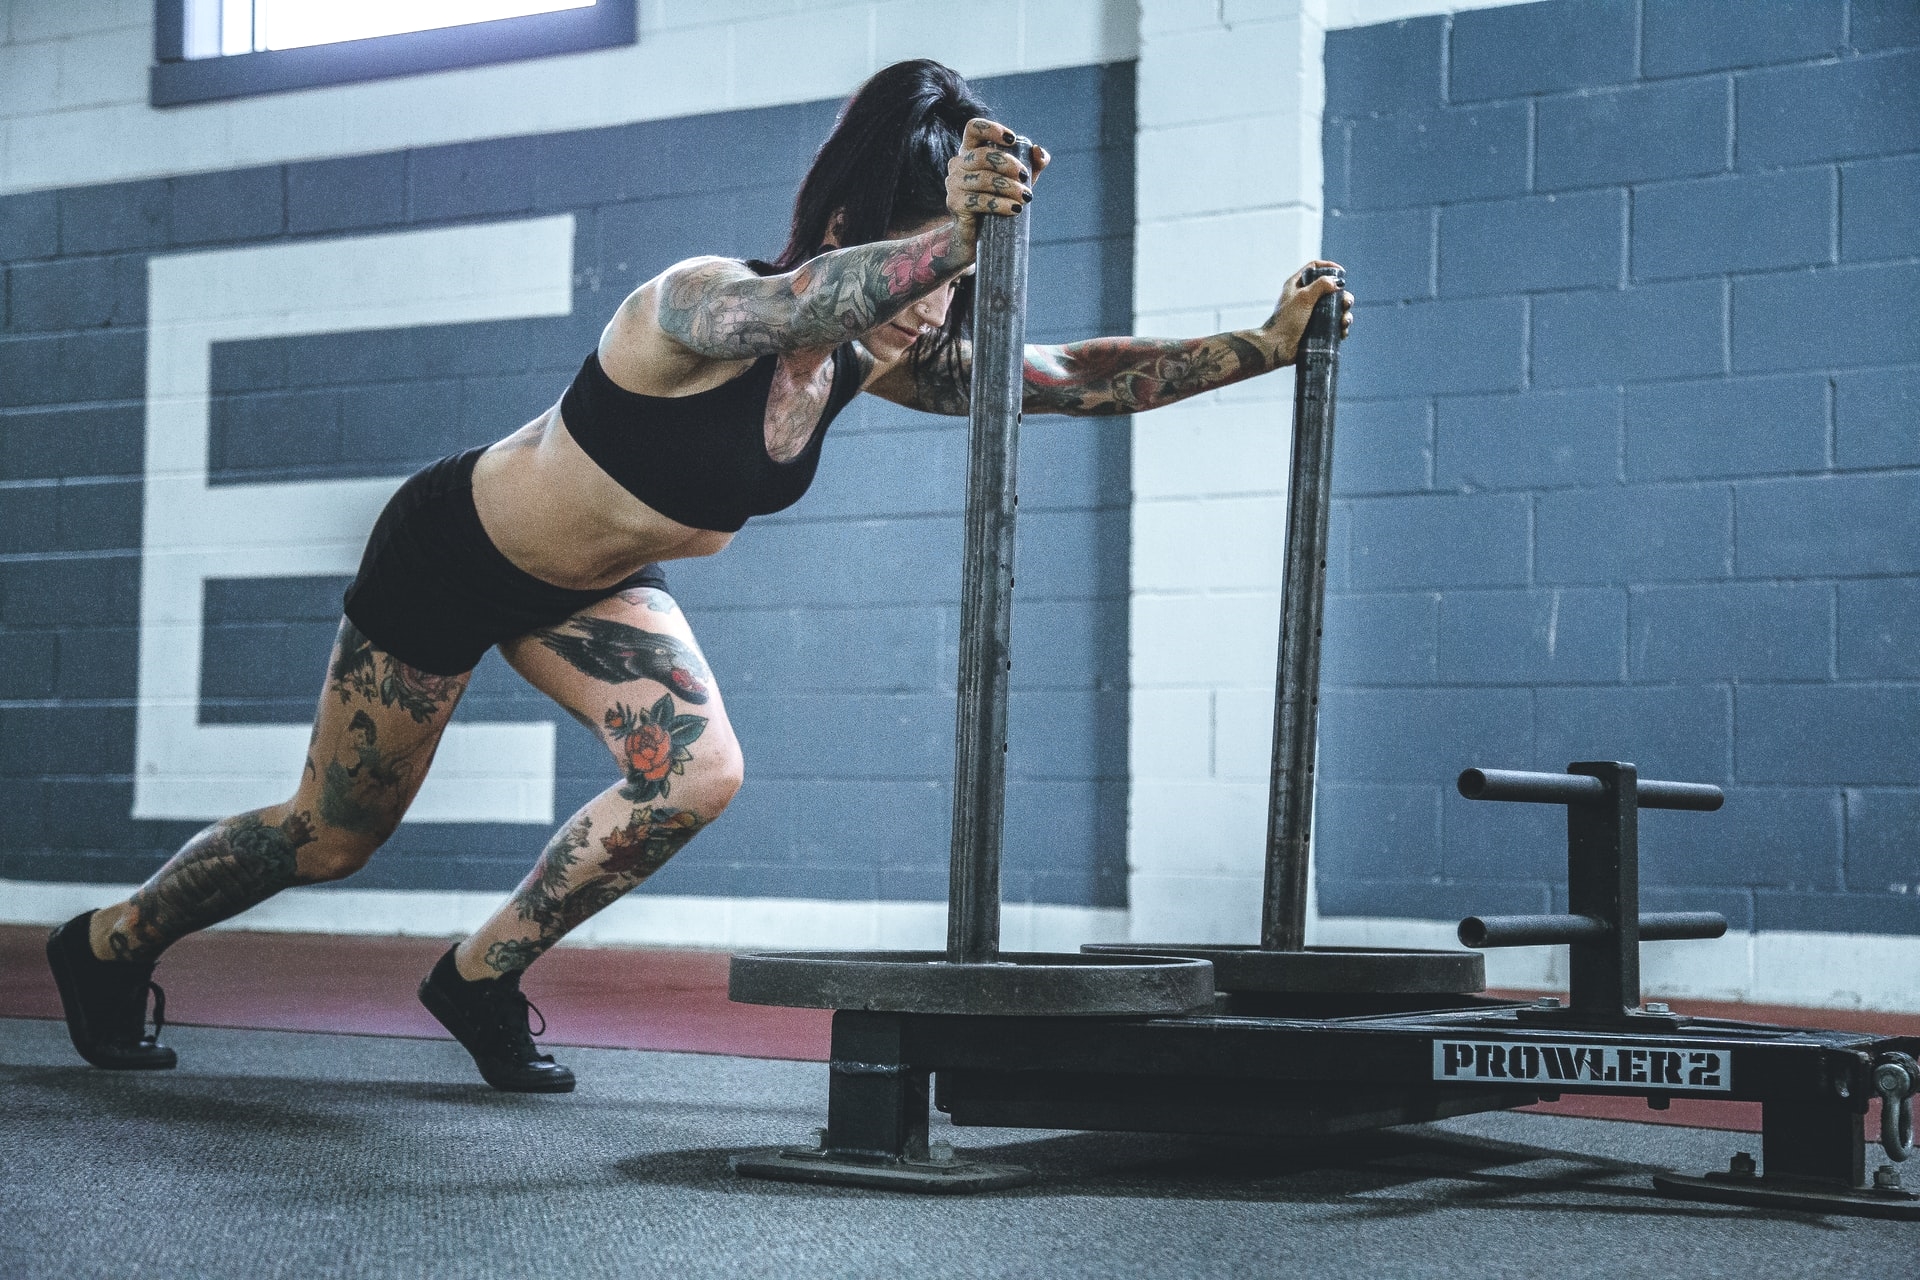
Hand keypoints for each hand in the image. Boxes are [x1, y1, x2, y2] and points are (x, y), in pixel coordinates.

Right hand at [947, 118, 1047, 244]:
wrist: (979, 233)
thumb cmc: (1000, 198)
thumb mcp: (1018, 179)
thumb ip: (1033, 163)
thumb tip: (1038, 151)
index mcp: (970, 150)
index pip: (973, 128)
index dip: (992, 129)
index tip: (1012, 140)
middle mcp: (957, 163)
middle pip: (982, 155)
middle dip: (1008, 164)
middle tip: (1025, 176)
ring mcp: (953, 184)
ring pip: (983, 179)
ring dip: (1009, 187)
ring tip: (1026, 197)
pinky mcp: (955, 204)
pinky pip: (980, 201)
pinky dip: (1000, 204)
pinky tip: (1015, 209)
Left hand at [1259, 260, 1354, 364]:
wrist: (1276, 348)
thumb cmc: (1286, 321)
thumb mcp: (1303, 298)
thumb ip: (1321, 285)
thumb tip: (1337, 282)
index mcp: (1297, 285)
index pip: (1314, 268)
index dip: (1329, 266)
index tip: (1342, 272)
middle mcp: (1305, 298)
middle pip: (1331, 290)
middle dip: (1343, 296)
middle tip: (1346, 303)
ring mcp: (1311, 315)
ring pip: (1335, 309)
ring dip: (1345, 314)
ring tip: (1344, 322)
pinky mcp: (1315, 330)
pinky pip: (1333, 326)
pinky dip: (1341, 328)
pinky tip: (1342, 332)